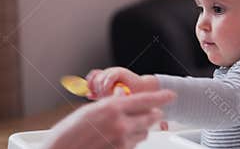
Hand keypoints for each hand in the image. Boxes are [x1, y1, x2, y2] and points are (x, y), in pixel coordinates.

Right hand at [43, 90, 175, 148]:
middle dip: (153, 113)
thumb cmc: (69, 133)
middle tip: (153, 111)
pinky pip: (134, 145)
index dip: (161, 97)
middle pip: (150, 117)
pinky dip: (131, 140)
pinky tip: (118, 137)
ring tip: (125, 126)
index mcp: (112, 107)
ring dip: (141, 128)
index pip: (145, 99)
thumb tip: (122, 98)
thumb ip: (111, 104)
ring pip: (144, 133)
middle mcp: (121, 124)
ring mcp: (122, 141)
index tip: (170, 95)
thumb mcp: (90, 111)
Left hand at [86, 67, 157, 98]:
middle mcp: (108, 73)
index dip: (89, 84)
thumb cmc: (128, 94)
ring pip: (100, 78)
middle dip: (96, 89)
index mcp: (105, 77)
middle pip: (95, 78)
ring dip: (102, 88)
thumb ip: (99, 95)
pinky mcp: (120, 72)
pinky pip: (109, 76)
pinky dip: (107, 84)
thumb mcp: (110, 96)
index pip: (92, 76)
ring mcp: (114, 72)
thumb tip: (88, 94)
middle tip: (102, 96)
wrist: (142, 91)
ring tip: (108, 95)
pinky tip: (110, 90)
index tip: (90, 93)